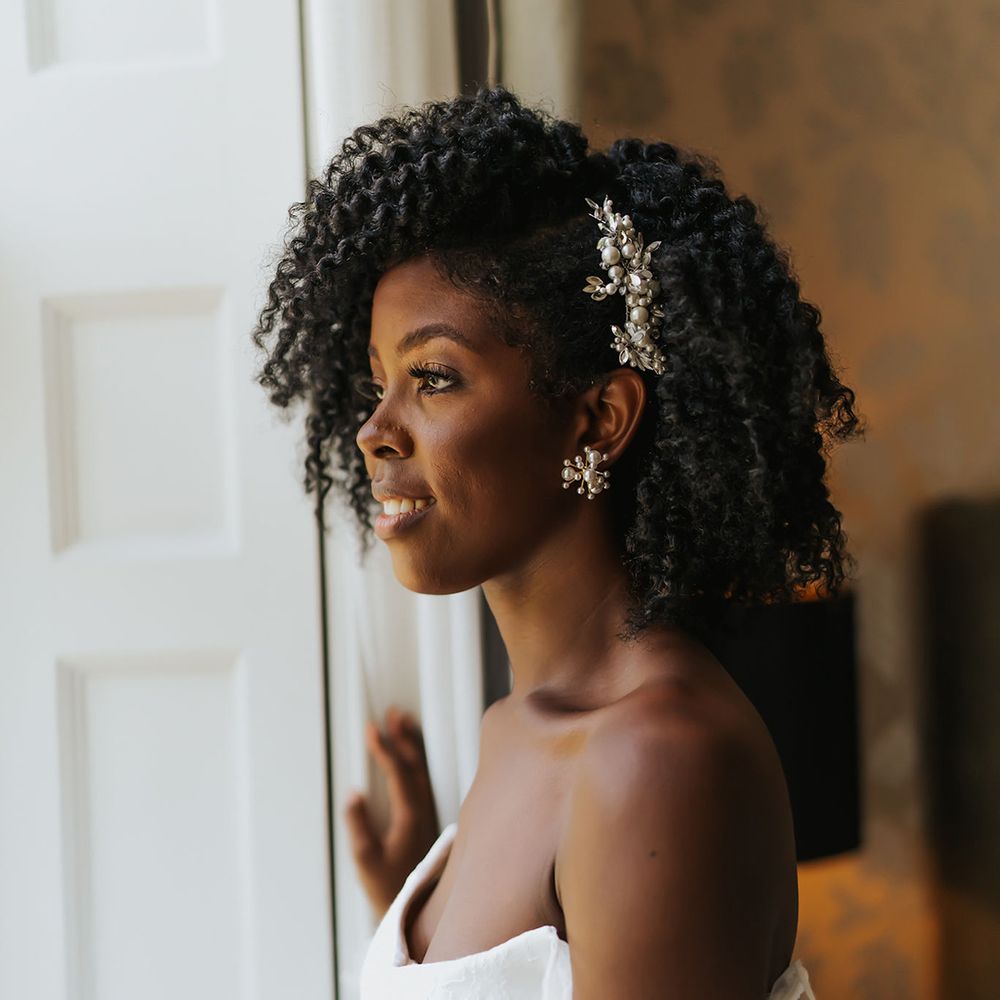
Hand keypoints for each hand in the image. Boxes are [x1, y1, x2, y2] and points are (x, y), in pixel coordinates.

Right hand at [343, 706, 440, 918]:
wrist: (419, 910)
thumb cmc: (388, 886)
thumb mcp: (366, 860)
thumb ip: (358, 825)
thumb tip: (353, 793)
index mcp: (410, 815)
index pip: (398, 771)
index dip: (384, 748)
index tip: (371, 728)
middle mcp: (424, 809)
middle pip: (416, 764)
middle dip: (403, 737)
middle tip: (392, 713)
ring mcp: (429, 813)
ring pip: (423, 770)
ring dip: (413, 745)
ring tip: (403, 723)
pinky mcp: (429, 819)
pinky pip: (424, 779)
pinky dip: (417, 761)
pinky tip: (411, 755)